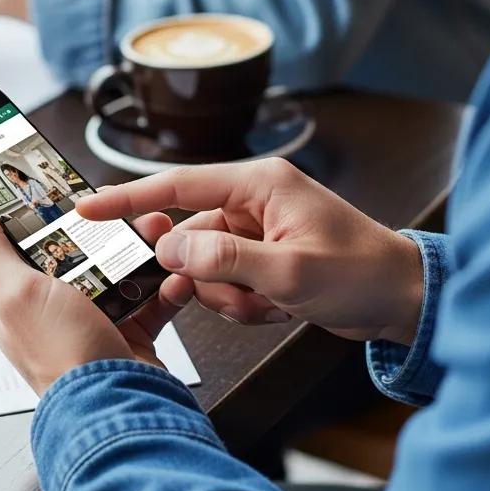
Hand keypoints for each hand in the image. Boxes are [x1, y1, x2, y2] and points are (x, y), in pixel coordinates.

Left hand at [0, 198, 192, 395]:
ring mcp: (86, 319)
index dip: (36, 210)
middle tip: (125, 209)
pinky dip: (161, 283)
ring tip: (157, 234)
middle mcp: (46, 308)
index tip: (59, 185)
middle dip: (103, 226)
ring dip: (138, 248)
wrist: (119, 407)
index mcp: (8, 298)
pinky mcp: (122, 330)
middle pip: (72, 248)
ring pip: (113, 266)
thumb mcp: (17, 291)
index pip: (14, 239)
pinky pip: (145, 295)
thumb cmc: (61, 357)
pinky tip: (171, 274)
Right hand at [77, 158, 423, 346]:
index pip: (179, 186)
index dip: (130, 198)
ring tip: (273, 302)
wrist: (400, 298)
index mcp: (258, 184)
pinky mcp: (261, 257)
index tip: (88, 207)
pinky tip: (281, 306)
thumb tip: (169, 251)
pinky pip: (226, 284)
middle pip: (190, 238)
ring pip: (206, 268)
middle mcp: (252, 201)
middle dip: (209, 277)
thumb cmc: (360, 272)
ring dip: (232, 296)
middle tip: (242, 292)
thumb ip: (224, 259)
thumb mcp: (289, 270)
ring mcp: (256, 231)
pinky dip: (246, 303)